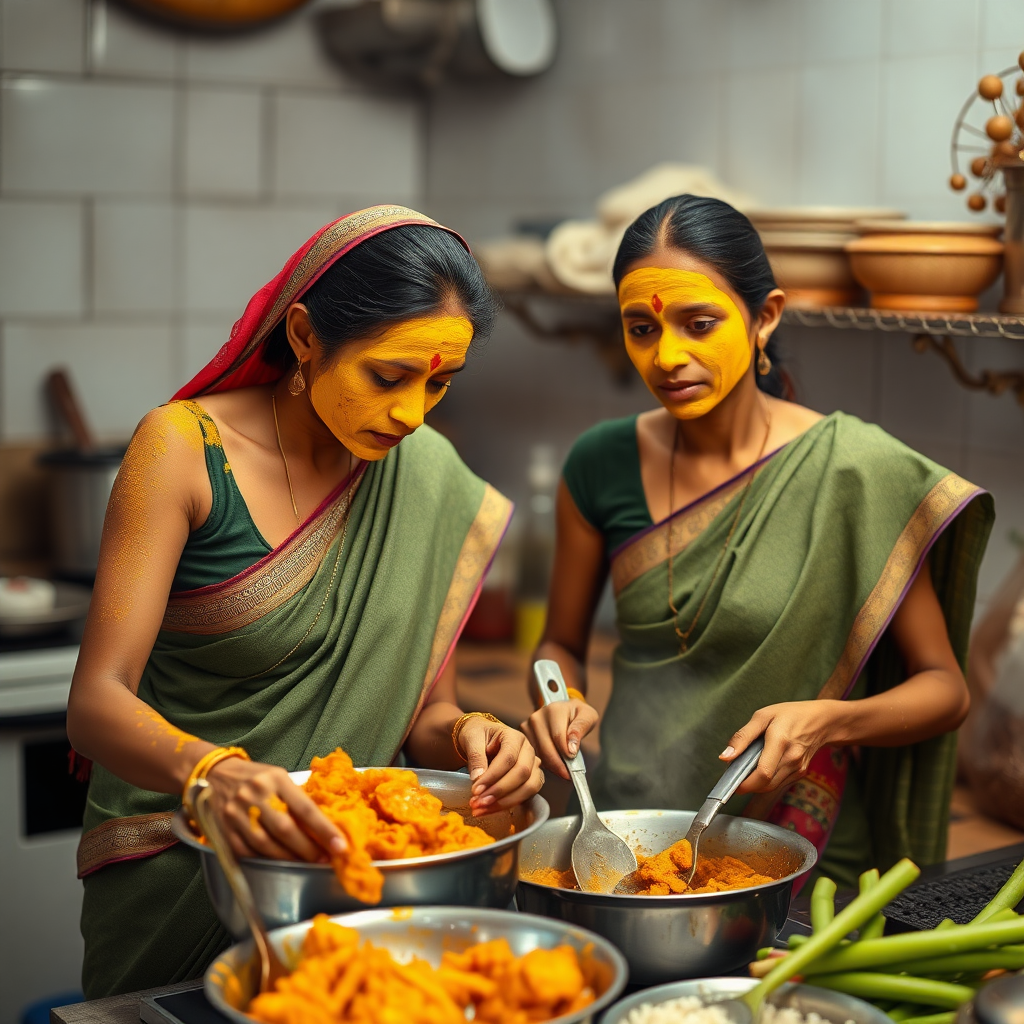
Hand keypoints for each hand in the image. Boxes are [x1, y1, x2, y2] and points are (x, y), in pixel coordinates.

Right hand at [204, 756, 346, 862]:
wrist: (214, 773)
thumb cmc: (255, 777)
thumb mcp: (278, 777)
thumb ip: (296, 798)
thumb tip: (323, 825)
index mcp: (275, 779)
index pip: (305, 808)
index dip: (324, 830)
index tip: (340, 846)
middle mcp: (255, 794)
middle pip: (285, 829)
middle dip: (308, 849)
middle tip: (324, 859)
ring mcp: (236, 812)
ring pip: (266, 844)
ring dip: (289, 859)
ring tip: (305, 863)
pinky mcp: (223, 828)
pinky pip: (247, 851)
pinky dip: (265, 860)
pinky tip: (278, 863)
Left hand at [458, 718, 543, 813]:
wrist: (481, 739)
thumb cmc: (477, 736)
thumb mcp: (471, 739)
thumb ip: (475, 756)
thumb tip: (478, 778)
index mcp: (514, 736)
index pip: (508, 758)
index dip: (492, 776)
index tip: (475, 790)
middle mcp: (528, 751)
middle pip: (522, 773)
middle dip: (499, 791)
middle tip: (478, 803)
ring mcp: (533, 766)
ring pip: (528, 787)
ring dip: (505, 802)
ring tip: (481, 809)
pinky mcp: (531, 780)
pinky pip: (526, 796)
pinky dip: (507, 805)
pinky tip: (489, 809)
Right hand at [520, 698, 599, 779]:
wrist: (563, 711)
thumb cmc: (577, 715)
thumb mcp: (587, 716)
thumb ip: (581, 728)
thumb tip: (572, 747)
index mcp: (553, 710)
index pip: (558, 737)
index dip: (567, 753)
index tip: (574, 764)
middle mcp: (537, 717)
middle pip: (546, 749)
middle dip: (559, 765)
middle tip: (569, 775)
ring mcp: (527, 727)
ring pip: (539, 754)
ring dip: (552, 766)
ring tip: (563, 769)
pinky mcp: (523, 736)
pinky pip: (533, 756)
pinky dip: (544, 764)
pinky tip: (554, 764)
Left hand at [725, 700, 840, 794]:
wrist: (821, 721)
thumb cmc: (789, 714)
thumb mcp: (762, 716)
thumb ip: (742, 737)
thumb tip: (725, 757)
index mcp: (780, 741)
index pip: (763, 773)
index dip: (745, 783)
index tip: (732, 782)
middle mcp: (791, 759)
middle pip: (765, 784)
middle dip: (747, 784)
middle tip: (736, 772)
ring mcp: (798, 768)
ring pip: (771, 787)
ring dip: (756, 783)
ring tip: (748, 767)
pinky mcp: (800, 773)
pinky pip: (779, 783)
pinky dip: (767, 780)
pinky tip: (762, 765)